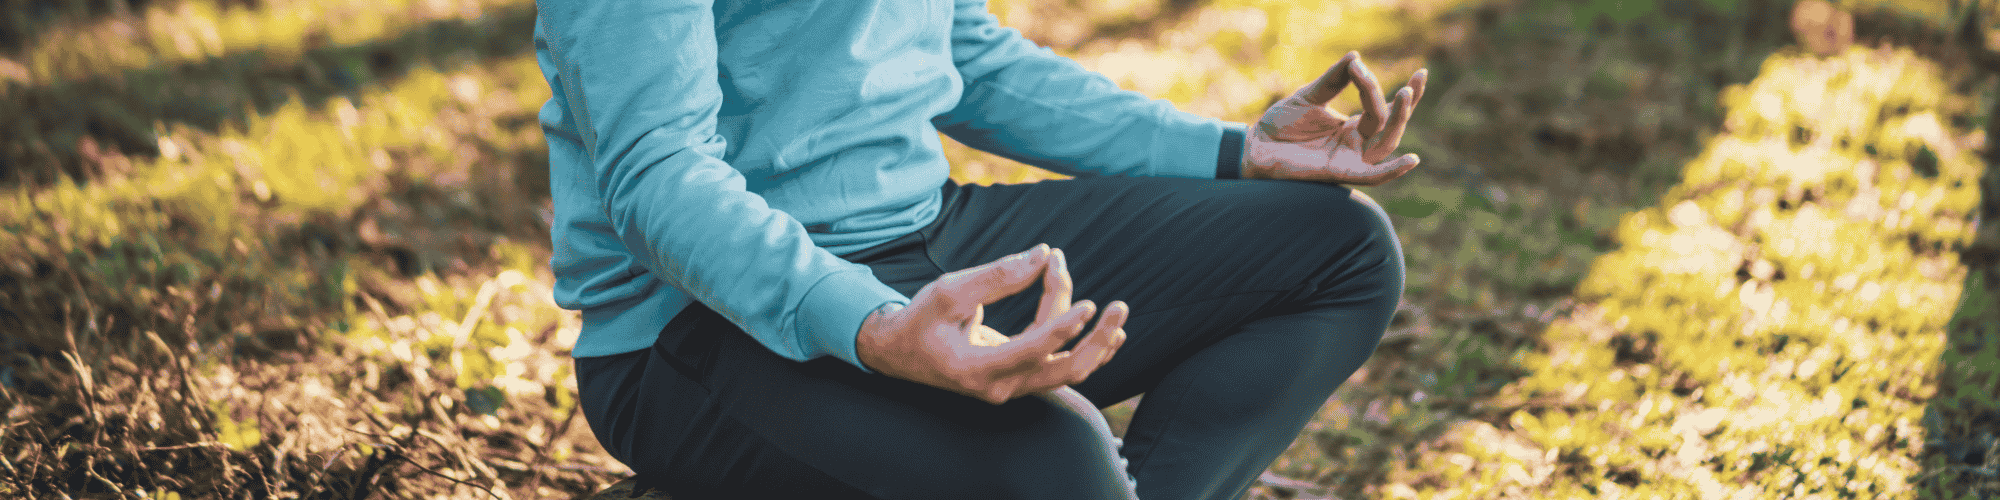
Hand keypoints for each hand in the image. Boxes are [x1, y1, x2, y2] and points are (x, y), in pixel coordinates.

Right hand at [856, 244, 1128, 404]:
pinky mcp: (1018, 378)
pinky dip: (1084, 346)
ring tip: (1117, 310)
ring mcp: (1012, 387)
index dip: (1063, 326)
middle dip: (1096, 338)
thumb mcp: (949, 291)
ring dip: (1095, 340)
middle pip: (1064, 371)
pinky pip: (1060, 366)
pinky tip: (1110, 332)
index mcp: (977, 370)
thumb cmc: (921, 320)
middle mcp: (1000, 387)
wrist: (898, 353)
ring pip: (1067, 369)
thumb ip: (997, 275)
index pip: (1032, 351)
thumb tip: (1043, 254)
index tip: (1088, 302)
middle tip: (1118, 306)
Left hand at [1243, 51, 1427, 185]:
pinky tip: (1412, 159)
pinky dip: (1392, 171)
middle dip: (1407, 103)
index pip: (1380, 108)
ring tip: (1404, 93)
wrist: (1255, 146)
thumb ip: (1333, 80)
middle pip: (1391, 126)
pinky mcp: (1339, 173)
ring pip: (1386, 144)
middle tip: (1418, 78)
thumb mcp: (1308, 96)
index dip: (1378, 86)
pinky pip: (1372, 177)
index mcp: (1352, 127)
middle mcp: (1355, 144)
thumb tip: (1355, 57)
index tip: (1360, 64)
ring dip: (1399, 120)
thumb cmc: (1280, 124)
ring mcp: (1349, 159)